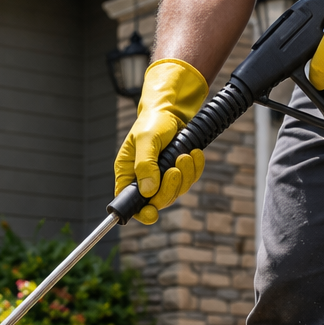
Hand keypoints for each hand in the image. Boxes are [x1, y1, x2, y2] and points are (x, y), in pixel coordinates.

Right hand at [114, 59, 207, 224]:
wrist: (171, 110)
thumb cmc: (153, 121)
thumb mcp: (146, 139)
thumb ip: (145, 164)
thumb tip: (148, 191)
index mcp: (128, 174)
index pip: (130, 203)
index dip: (141, 213)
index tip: (152, 214)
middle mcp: (143, 180)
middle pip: (157, 201)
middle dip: (169, 188)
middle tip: (175, 169)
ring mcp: (162, 178)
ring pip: (176, 192)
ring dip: (184, 176)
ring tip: (185, 154)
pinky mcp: (179, 173)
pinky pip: (189, 181)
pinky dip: (195, 169)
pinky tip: (194, 153)